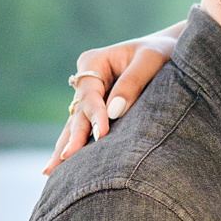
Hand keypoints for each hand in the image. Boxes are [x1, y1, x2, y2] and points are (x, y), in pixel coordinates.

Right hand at [45, 23, 184, 172]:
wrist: (170, 50)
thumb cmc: (161, 51)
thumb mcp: (151, 60)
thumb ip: (133, 82)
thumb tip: (114, 112)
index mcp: (94, 62)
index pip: (90, 94)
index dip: (94, 114)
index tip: (101, 134)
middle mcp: (87, 80)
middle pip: (78, 112)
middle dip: (72, 137)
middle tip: (65, 159)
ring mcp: (91, 97)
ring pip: (76, 124)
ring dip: (66, 146)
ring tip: (50, 171)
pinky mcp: (100, 112)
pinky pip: (88, 130)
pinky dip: (79, 147)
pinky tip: (64, 168)